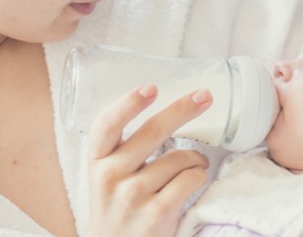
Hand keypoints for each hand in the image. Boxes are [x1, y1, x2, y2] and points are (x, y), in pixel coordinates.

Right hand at [87, 84, 211, 236]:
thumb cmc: (117, 208)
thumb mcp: (108, 177)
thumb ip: (123, 149)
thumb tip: (165, 111)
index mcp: (98, 161)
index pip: (106, 124)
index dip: (128, 103)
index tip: (151, 87)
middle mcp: (110, 176)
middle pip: (152, 131)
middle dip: (183, 108)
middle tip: (204, 96)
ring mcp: (132, 197)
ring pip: (178, 157)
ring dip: (196, 157)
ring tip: (197, 162)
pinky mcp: (155, 215)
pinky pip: (190, 179)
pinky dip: (199, 174)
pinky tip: (196, 178)